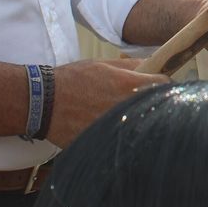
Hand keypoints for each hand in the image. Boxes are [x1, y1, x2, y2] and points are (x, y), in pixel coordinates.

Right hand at [46, 59, 167, 146]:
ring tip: (128, 118)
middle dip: (154, 105)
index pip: (164, 86)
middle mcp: (126, 107)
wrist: (43, 102)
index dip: (164, 85)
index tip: (159, 86)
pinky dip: (122, 136)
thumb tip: (151, 65)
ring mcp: (117, 127)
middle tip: (145, 104)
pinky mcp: (105, 142)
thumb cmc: (73, 79)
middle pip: (155, 108)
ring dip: (139, 122)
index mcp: (128, 85)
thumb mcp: (102, 64)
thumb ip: (130, 65)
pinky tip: (113, 131)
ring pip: (141, 126)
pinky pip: (123, 140)